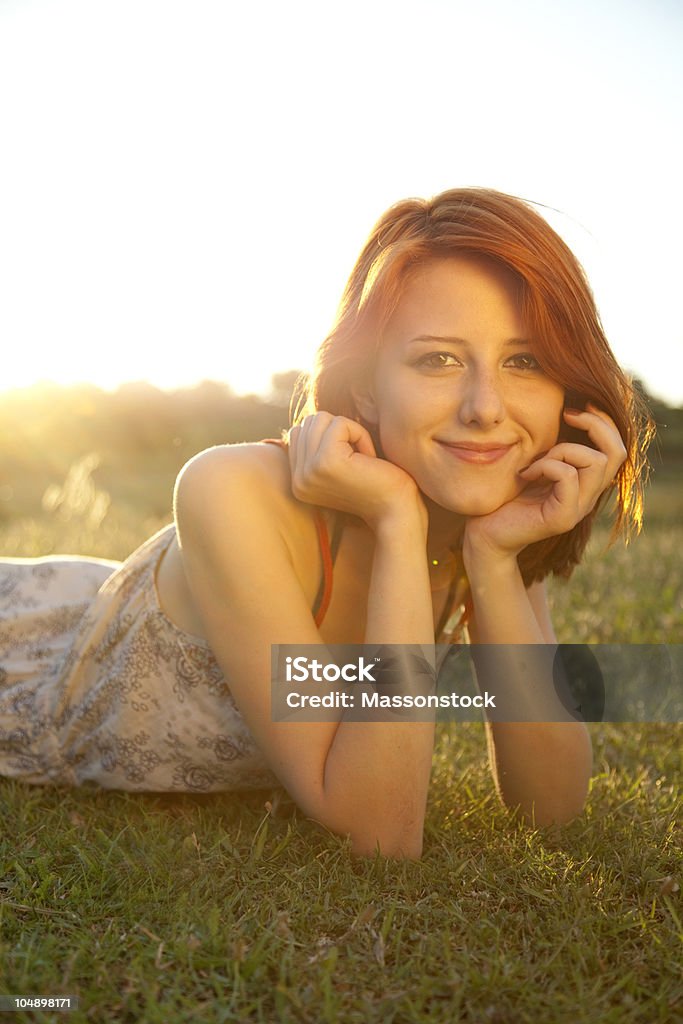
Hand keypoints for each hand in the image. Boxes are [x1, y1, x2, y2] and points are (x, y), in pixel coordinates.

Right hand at [288, 413, 425, 530]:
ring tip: (363, 458)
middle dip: (340, 431)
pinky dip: (360, 434)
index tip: (350, 460)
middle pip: (309, 422)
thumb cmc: (376, 485)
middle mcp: (297, 480)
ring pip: (322, 419)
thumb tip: (314, 419)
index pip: (298, 433)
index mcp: (297, 483)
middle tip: (360, 459)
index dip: (330, 436)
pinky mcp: (326, 461)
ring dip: (351, 431)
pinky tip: (370, 458)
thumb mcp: (339, 468)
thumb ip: (319, 448)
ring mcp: (309, 470)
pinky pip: (340, 423)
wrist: (396, 511)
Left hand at [464, 404, 626, 562]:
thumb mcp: (535, 461)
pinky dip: (547, 465)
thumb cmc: (506, 493)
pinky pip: (568, 477)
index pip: (617, 448)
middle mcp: (588, 496)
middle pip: (617, 452)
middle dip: (594, 424)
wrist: (485, 532)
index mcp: (586, 482)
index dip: (603, 422)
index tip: (574, 408)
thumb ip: (554, 445)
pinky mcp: (562, 518)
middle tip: (566, 415)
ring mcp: (577, 509)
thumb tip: (567, 407)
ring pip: (596, 462)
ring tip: (538, 459)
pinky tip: (527, 474)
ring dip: (564, 449)